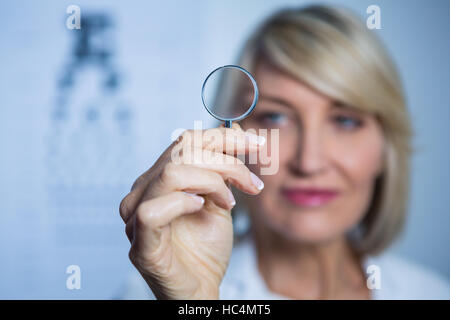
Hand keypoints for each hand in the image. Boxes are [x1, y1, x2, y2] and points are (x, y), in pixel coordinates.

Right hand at [119, 124, 264, 298]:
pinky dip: (183, 203)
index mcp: (159, 179)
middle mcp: (144, 191)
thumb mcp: (220, 199)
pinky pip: (153, 211)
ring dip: (211, 182)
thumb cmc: (206, 249)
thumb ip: (223, 167)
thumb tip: (235, 128)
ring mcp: (137, 216)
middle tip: (252, 183)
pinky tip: (201, 208)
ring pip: (172, 173)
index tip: (257, 143)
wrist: (201, 290)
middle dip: (227, 161)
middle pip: (182, 152)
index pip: (186, 141)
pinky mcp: (141, 244)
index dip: (223, 136)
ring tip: (230, 203)